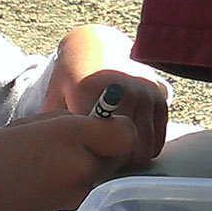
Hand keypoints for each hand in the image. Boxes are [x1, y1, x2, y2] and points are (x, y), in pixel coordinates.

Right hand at [0, 110, 138, 210]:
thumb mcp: (29, 125)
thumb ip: (69, 124)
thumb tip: (100, 124)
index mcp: (72, 139)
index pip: (126, 134)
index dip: (117, 130)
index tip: (102, 130)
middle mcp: (82, 171)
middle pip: (117, 160)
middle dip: (103, 153)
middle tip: (72, 153)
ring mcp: (79, 202)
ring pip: (102, 184)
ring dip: (88, 177)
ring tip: (52, 176)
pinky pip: (85, 205)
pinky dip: (74, 198)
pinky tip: (45, 197)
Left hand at [43, 24, 169, 164]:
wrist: (96, 46)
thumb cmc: (72, 76)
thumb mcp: (56, 95)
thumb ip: (55, 126)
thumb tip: (52, 159)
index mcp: (93, 91)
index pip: (99, 141)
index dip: (93, 159)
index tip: (85, 161)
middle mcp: (125, 91)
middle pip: (127, 150)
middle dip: (115, 163)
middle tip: (100, 164)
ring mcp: (145, 94)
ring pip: (146, 148)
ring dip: (131, 158)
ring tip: (114, 156)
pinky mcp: (159, 97)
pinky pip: (158, 139)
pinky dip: (146, 148)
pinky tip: (128, 145)